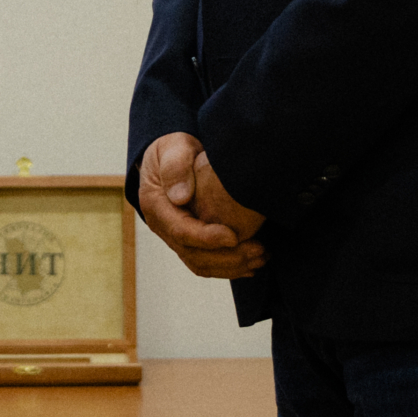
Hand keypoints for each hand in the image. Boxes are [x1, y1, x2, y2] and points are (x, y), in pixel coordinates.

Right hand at [137, 132, 264, 278]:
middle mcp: (163, 226)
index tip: (234, 236)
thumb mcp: (174, 148)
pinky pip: (206, 263)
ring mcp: (175, 237)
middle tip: (258, 250)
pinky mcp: (188, 242)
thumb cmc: (175, 149)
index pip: (180, 231)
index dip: (207, 238)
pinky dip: (229, 268)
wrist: (172, 157)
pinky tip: (252, 264)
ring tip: (262, 257)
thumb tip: (180, 197)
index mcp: (155, 205)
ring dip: (232, 266)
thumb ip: (176, 167)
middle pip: (193, 254)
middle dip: (227, 257)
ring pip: (201, 264)